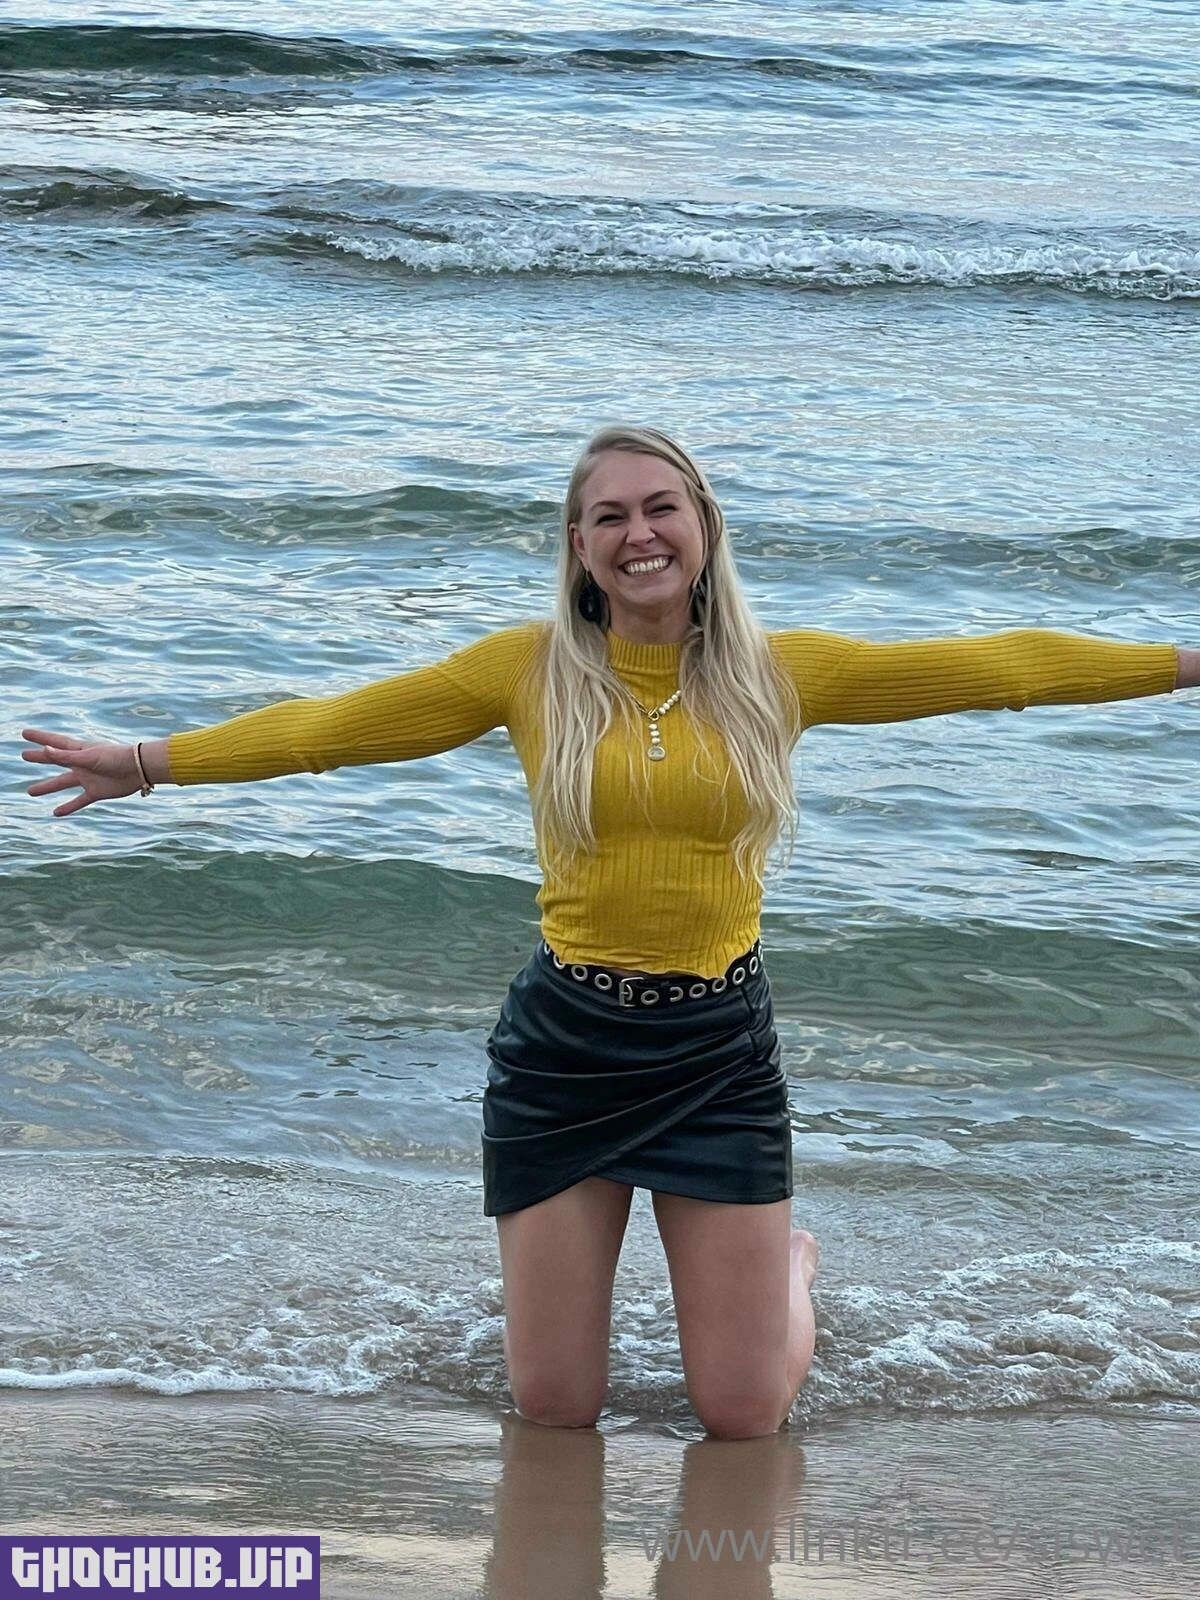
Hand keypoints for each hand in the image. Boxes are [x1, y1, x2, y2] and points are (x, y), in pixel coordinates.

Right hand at [21, 729, 143, 816]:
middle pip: (56, 760)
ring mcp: (88, 778)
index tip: (25, 733)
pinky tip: (55, 813)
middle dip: (40, 758)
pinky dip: (68, 806)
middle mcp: (81, 763)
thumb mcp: (89, 757)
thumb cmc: (116, 758)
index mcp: (79, 750)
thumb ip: (66, 756)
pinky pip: (79, 801)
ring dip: (47, 787)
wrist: (139, 770)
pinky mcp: (96, 792)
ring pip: (62, 783)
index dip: (40, 738)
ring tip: (30, 791)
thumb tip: (45, 750)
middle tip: (24, 755)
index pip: (54, 743)